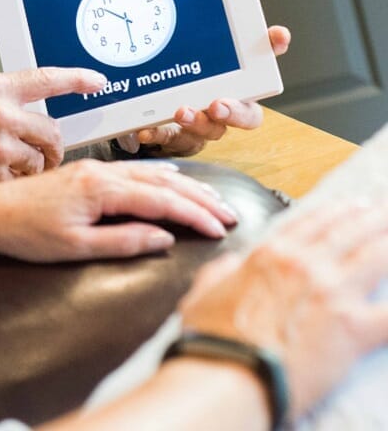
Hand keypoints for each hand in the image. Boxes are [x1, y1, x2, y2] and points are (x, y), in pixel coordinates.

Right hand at [0, 67, 105, 184]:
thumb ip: (7, 101)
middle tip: (44, 155)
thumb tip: (40, 114)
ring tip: (10, 168)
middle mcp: (0, 113)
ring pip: (41, 161)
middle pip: (53, 132)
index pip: (47, 78)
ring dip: (34, 169)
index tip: (97, 81)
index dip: (78, 79)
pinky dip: (17, 186)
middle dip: (52, 148)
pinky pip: (24, 183)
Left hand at [0, 159, 237, 261]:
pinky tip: (170, 180)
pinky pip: (131, 171)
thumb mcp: (76, 247)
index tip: (222, 230)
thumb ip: (123, 241)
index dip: (195, 215)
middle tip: (230, 214)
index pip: (161, 200)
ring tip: (211, 200)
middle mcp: (100, 173)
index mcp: (100, 189)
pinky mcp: (84, 173)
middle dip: (199, 200)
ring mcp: (92, 170)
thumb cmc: (26, 234)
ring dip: (184, 187)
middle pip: (162, 183)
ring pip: (149, 174)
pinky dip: (159, 177)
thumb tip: (164, 238)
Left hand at [129, 25, 290, 155]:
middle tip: (219, 104)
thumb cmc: (175, 78)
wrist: (149, 114)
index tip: (277, 34)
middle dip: (235, 111)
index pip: (261, 63)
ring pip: (212, 130)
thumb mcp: (179, 51)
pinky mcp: (180, 139)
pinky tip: (147, 129)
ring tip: (181, 112)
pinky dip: (161, 135)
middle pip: (247, 115)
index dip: (271, 48)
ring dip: (198, 122)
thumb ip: (192, 31)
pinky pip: (174, 140)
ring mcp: (206, 125)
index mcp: (235, 81)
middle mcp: (227, 105)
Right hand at [178, 199, 387, 419]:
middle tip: (383, 210)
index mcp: (270, 254)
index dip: (334, 211)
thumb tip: (232, 266)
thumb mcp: (206, 289)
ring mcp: (332, 292)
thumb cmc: (213, 336)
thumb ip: (225, 271)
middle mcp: (304, 264)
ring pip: (375, 257)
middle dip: (370, 218)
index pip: (310, 222)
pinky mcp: (355, 328)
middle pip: (347, 232)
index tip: (349, 204)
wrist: (231, 372)